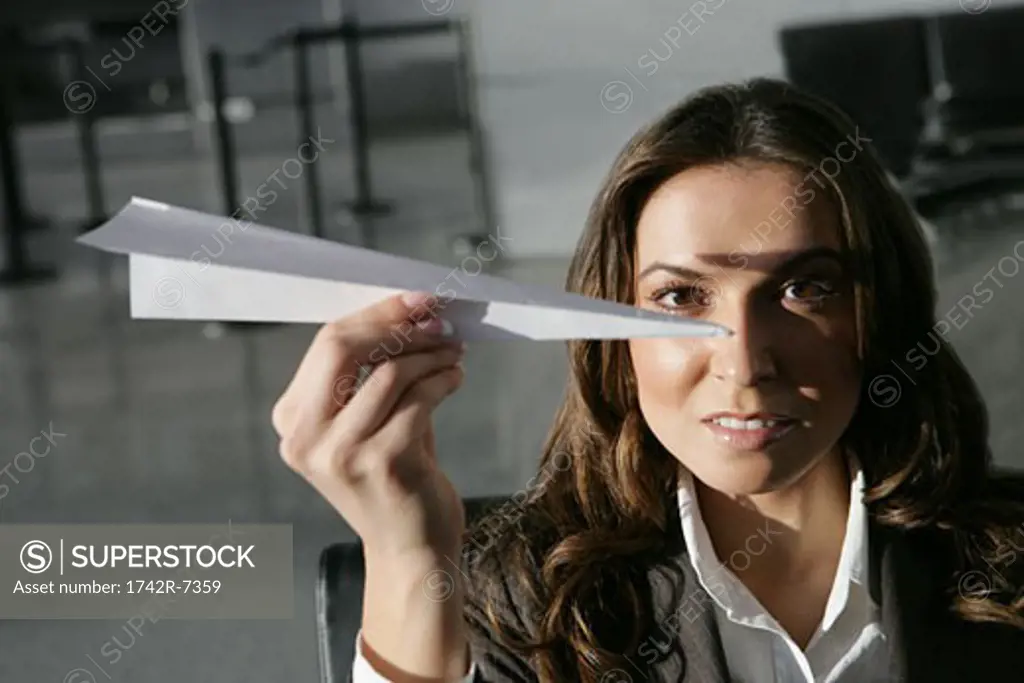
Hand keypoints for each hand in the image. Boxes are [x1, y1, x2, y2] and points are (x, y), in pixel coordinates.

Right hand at [272, 291, 466, 558]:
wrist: (410, 547)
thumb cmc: (394, 473)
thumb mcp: (368, 419)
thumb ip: (372, 369)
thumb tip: (408, 308)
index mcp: (291, 419)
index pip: (327, 343)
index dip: (376, 314)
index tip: (416, 302)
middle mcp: (304, 437)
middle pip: (343, 348)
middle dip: (397, 325)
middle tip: (438, 322)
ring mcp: (339, 453)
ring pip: (389, 371)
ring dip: (430, 354)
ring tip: (453, 352)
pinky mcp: (381, 463)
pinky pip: (418, 399)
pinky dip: (443, 380)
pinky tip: (455, 378)